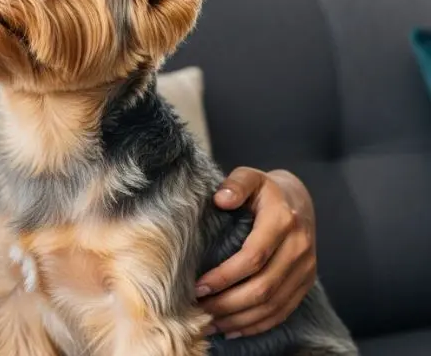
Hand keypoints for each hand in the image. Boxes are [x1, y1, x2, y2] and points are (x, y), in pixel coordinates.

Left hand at [196, 167, 316, 338]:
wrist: (299, 199)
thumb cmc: (265, 190)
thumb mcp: (250, 177)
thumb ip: (236, 184)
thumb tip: (222, 199)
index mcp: (283, 221)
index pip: (253, 257)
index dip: (224, 276)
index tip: (198, 286)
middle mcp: (299, 248)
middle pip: (263, 287)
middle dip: (228, 303)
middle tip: (199, 310)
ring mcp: (306, 268)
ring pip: (273, 305)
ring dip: (240, 319)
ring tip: (210, 323)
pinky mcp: (306, 282)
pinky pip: (283, 311)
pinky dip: (258, 324)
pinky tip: (233, 328)